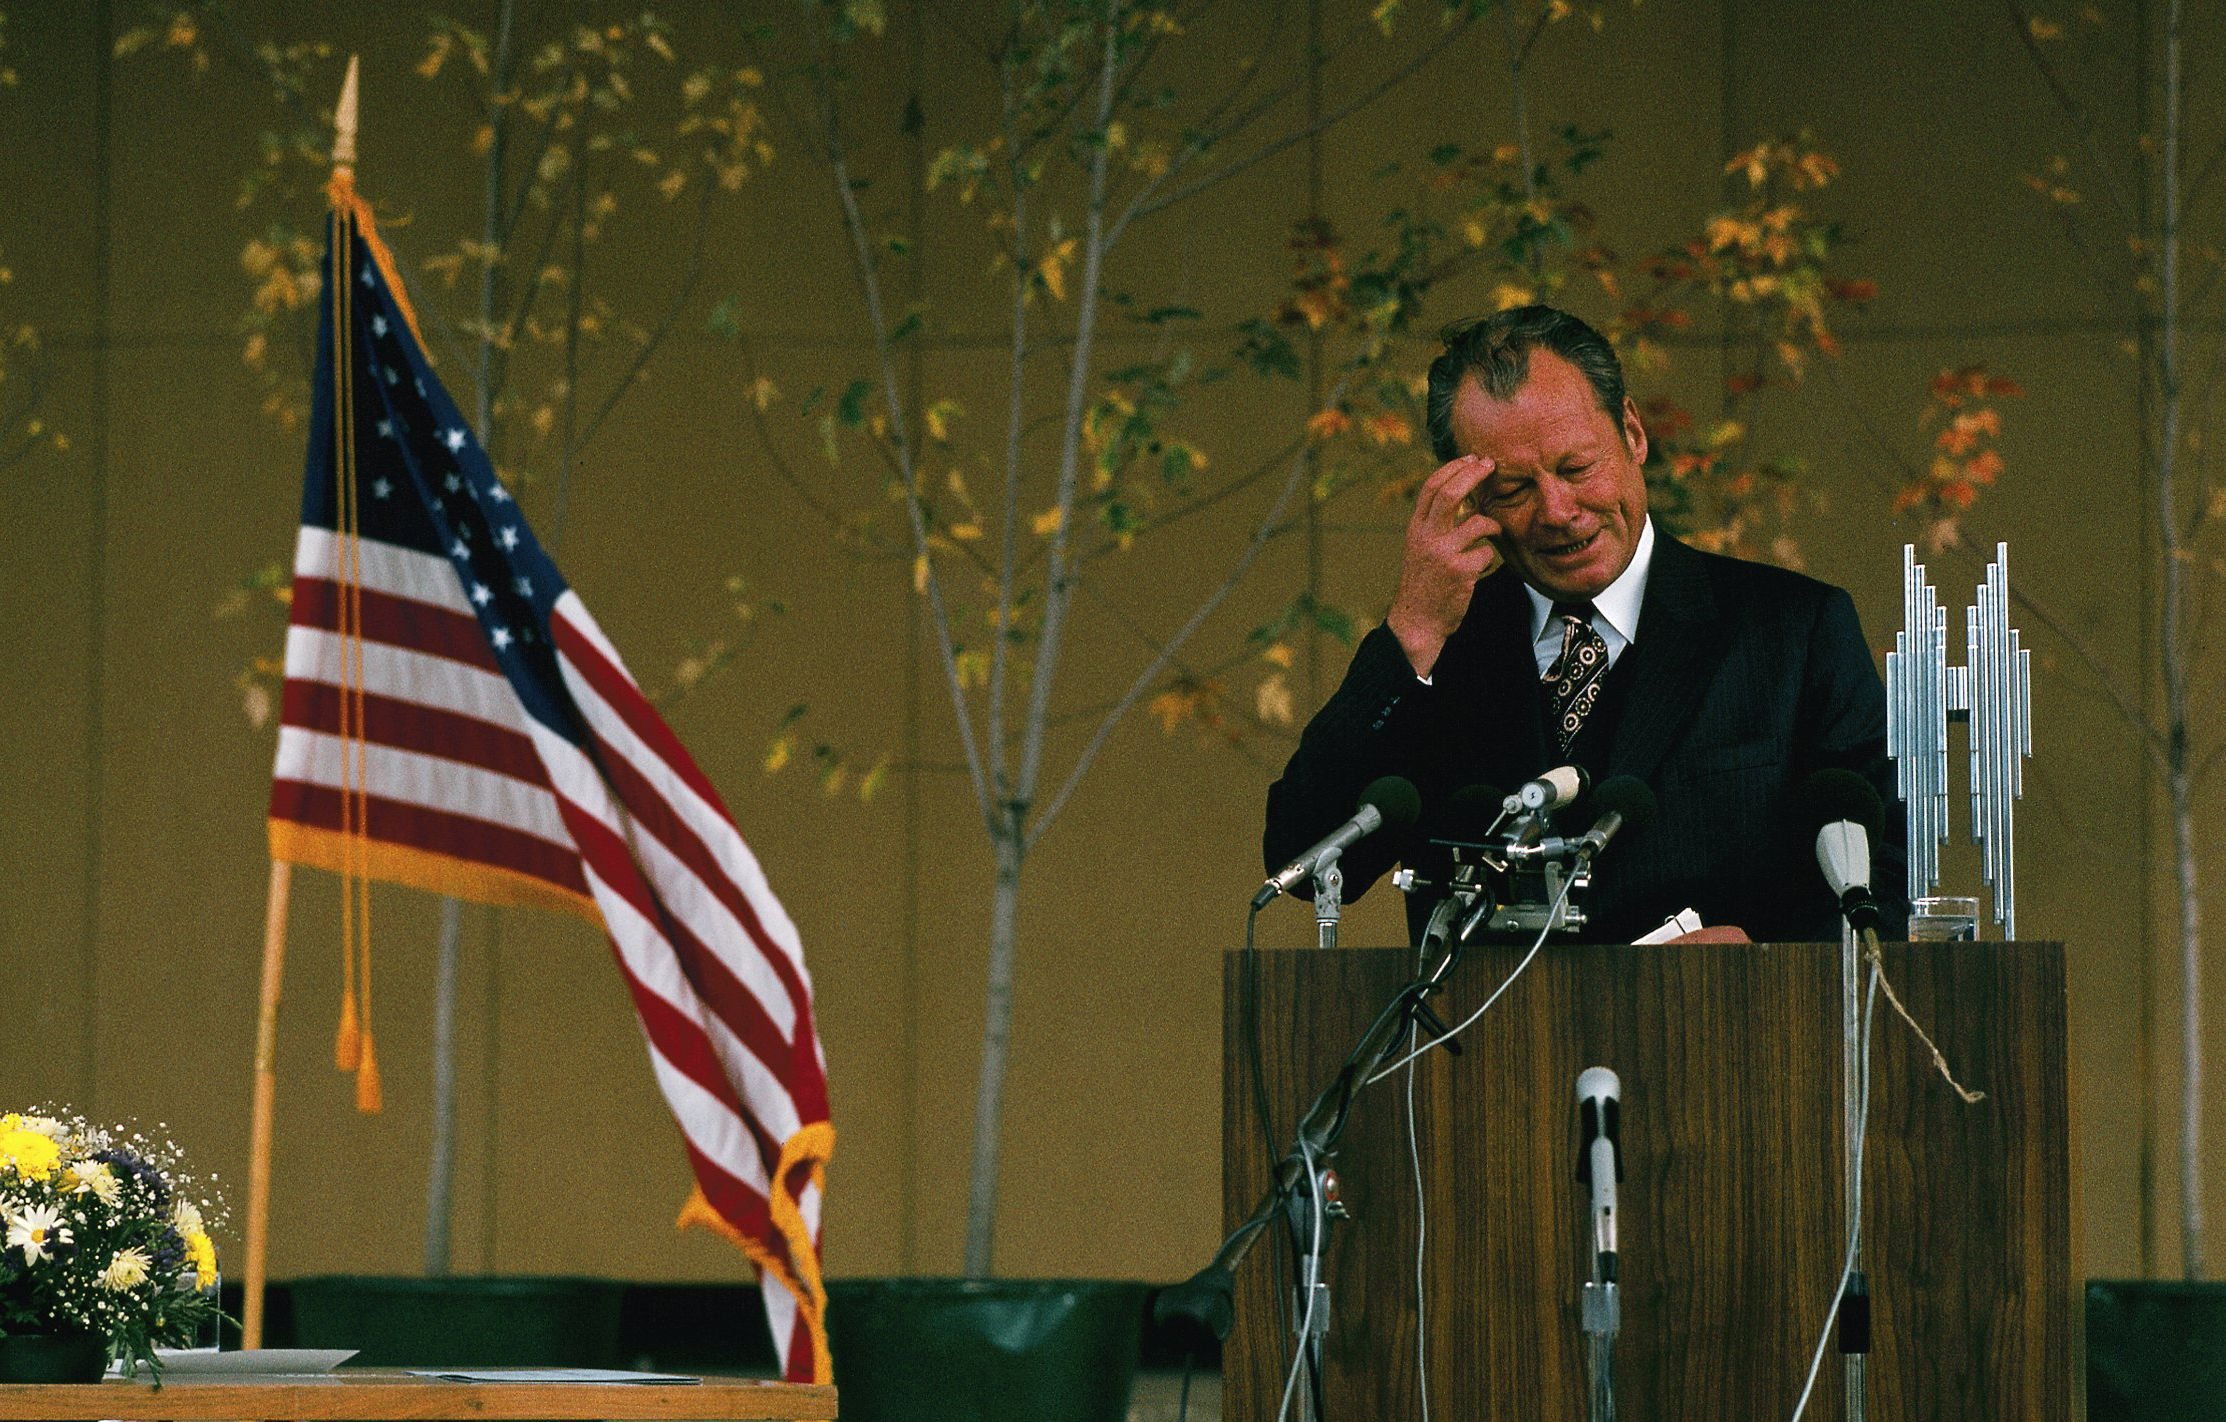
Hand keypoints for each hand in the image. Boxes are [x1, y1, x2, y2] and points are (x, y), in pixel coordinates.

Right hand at [1386, 455, 1500, 677]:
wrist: (1418, 621)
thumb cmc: (1425, 582)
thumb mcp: (1421, 548)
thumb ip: (1436, 523)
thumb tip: (1461, 493)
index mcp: (1416, 529)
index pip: (1432, 487)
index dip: (1453, 468)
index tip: (1472, 459)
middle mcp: (1426, 538)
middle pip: (1451, 493)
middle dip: (1473, 474)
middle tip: (1490, 465)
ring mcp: (1443, 554)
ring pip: (1478, 522)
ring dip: (1491, 525)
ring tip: (1492, 532)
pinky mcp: (1461, 573)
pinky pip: (1487, 554)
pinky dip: (1488, 558)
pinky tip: (1479, 569)